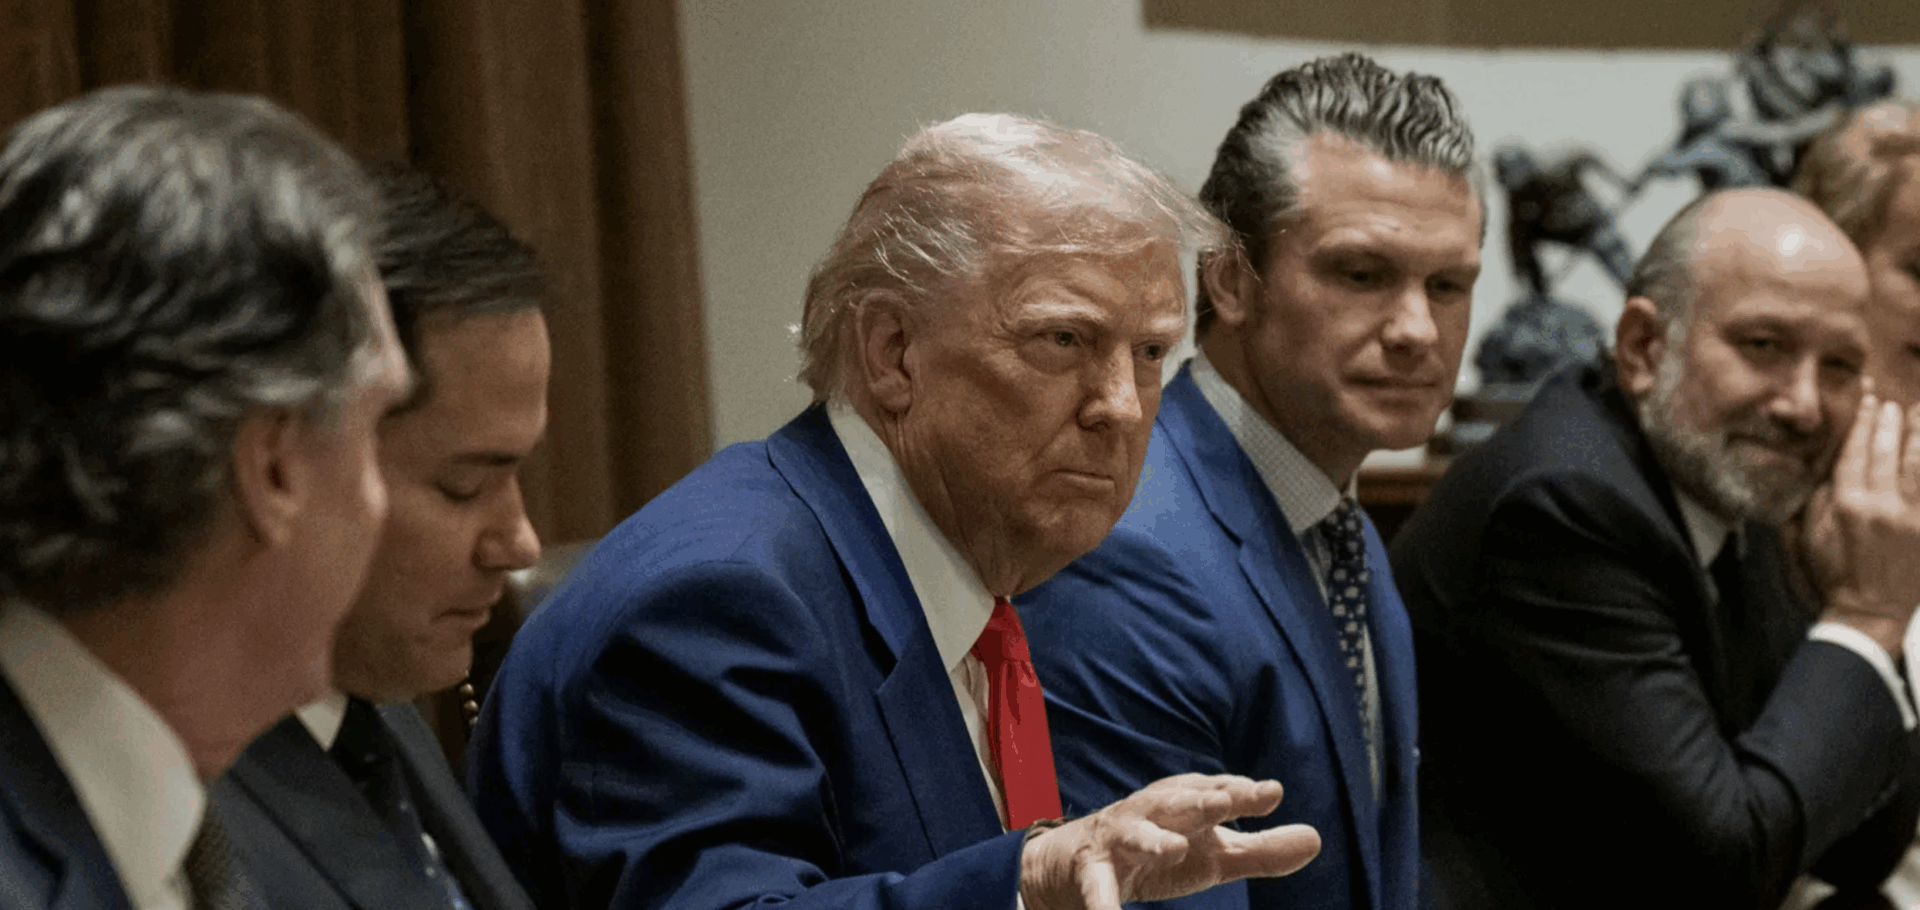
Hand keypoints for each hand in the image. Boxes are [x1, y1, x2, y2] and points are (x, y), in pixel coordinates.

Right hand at [1018, 774, 1320, 909]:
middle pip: (1178, 803)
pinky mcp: (1091, 871)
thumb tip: (1316, 839)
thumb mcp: (1214, 853)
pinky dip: (1103, 906)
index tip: (1269, 793)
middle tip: (1225, 801)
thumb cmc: (1162, 850)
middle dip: (1200, 800)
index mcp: (1185, 804)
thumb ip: (1262, 850)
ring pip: (1136, 835)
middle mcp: (1152, 813)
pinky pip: (1098, 889)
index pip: (1215, 792)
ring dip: (1154, 840)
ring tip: (1175, 849)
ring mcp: (1120, 840)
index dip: (1239, 792)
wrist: (1079, 861)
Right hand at [1815, 392, 1919, 652]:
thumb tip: (1827, 467)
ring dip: (1919, 433)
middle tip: (1892, 403)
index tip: (1868, 400)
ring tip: (1919, 412)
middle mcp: (1881, 504)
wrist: (1870, 610)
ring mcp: (1911, 516)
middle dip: (1891, 421)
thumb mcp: (1809, 535)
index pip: (1856, 450)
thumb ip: (1818, 499)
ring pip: (1918, 462)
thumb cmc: (1834, 574)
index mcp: (1846, 504)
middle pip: (1888, 450)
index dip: (1863, 422)